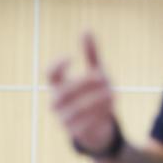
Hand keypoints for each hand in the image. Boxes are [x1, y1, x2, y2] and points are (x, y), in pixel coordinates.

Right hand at [47, 33, 121, 156]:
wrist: (98, 129)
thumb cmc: (93, 95)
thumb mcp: (95, 73)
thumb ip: (90, 54)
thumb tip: (86, 29)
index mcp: (59, 86)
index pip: (50, 74)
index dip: (57, 65)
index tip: (72, 57)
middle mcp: (56, 102)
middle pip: (64, 91)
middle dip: (84, 84)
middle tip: (103, 78)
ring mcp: (63, 119)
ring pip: (75, 109)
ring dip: (94, 100)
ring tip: (112, 93)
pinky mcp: (74, 133)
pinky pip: (83, 124)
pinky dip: (97, 115)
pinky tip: (111, 107)